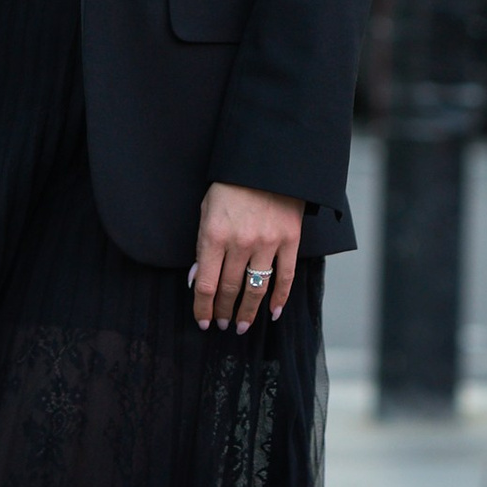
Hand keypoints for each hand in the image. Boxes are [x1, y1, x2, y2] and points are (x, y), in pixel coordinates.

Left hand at [191, 183, 303, 332]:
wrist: (267, 160)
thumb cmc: (231, 185)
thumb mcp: (206, 209)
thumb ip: (201, 245)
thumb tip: (196, 278)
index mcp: (214, 235)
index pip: (205, 284)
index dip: (202, 308)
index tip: (203, 321)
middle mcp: (240, 243)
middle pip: (230, 290)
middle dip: (224, 312)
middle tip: (221, 325)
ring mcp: (267, 243)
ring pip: (256, 289)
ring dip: (248, 312)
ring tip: (242, 326)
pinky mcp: (290, 240)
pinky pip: (286, 276)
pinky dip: (280, 297)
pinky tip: (274, 312)